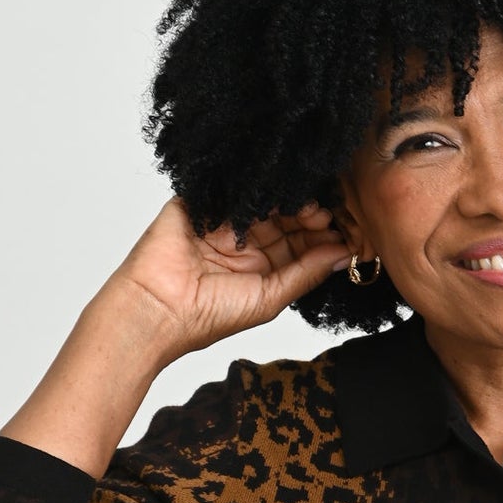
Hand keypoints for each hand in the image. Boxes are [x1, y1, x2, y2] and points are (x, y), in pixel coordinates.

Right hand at [109, 194, 351, 364]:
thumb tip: (342, 256)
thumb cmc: (209, 315)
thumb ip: (305, 274)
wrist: (158, 307)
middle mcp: (243, 242)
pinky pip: (231, 188)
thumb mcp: (271, 298)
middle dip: (308, 217)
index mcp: (260, 267)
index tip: (344, 232)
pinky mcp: (199, 202)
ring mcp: (221, 221)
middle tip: (327, 215)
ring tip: (308, 206)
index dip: (320, 237)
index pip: (297, 244)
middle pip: (284, 220)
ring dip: (286, 202)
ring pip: (261, 202)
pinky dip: (254, 187)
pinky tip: (275, 190)